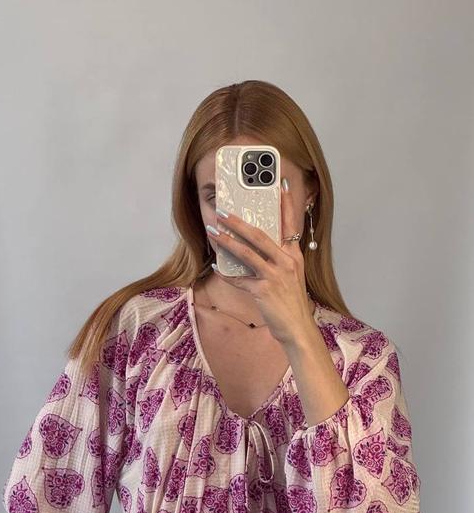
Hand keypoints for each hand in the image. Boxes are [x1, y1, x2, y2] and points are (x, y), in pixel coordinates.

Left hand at [206, 182, 314, 345]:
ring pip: (247, 253)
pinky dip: (226, 274)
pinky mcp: (263, 290)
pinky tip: (215, 267)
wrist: (298, 329)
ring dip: (227, 241)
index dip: (286, 203)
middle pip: (260, 235)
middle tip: (223, 211)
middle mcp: (286, 262)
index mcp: (294, 256)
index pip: (290, 224)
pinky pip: (239, 279)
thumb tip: (257, 251)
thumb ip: (277, 261)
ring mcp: (274, 276)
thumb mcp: (291, 277)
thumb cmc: (292, 304)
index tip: (281, 184)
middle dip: (238, 222)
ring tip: (213, 231)